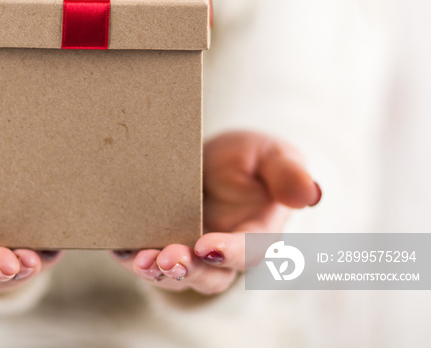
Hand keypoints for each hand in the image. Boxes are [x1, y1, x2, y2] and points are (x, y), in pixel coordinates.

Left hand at [111, 131, 320, 294]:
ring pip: (176, 276)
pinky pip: (147, 258)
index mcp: (258, 234)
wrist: (216, 157)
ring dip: (157, 271)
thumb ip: (288, 173)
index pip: (249, 251)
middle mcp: (223, 252)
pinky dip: (132, 257)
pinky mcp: (162, 243)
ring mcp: (191, 251)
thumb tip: (311, 194)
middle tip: (167, 258)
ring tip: (139, 259)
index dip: (229, 253)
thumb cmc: (251, 158)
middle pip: (210, 276)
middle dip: (188, 270)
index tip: (208, 246)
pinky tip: (119, 249)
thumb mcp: (273, 155)